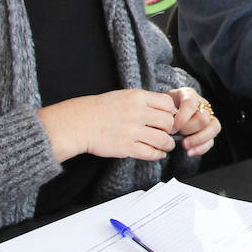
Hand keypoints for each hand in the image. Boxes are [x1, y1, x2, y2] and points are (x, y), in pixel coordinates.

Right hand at [37, 89, 177, 161]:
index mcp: (138, 97)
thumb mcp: (124, 96)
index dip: (171, 113)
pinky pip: (151, 153)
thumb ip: (144, 101)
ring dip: (168, 145)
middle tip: (167, 133)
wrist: (80, 123)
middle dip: (170, 129)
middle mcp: (138, 113)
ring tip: (166, 145)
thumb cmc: (100, 109)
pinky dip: (158, 155)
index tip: (169, 118)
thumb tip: (165, 111)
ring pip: (163, 140)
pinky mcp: (127, 147)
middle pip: (168, 122)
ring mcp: (132, 130)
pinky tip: (158, 153)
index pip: (167, 104)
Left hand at [168, 86, 221, 157]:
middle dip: (189, 129)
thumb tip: (165, 128)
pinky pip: (212, 140)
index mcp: (189, 95)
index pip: (191, 104)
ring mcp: (209, 117)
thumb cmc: (162, 108)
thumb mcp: (160, 105)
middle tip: (177, 134)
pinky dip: (201, 148)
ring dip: (198, 140)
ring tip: (184, 146)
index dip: (181, 118)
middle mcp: (202, 104)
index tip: (171, 129)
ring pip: (214, 127)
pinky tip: (189, 152)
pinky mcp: (210, 130)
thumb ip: (163, 112)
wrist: (165, 110)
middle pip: (204, 118)